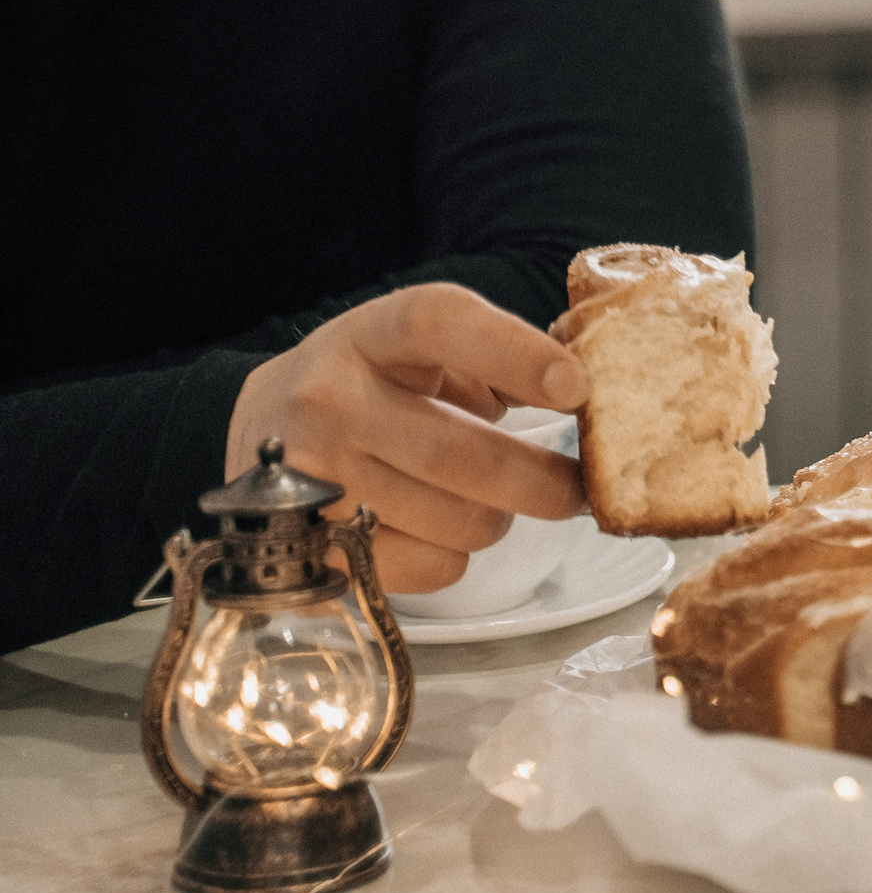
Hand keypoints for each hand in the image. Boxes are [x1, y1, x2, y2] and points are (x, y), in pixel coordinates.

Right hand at [226, 283, 589, 592]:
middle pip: (460, 454)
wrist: (263, 428)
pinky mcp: (312, 546)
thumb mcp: (422, 347)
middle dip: (543, 481)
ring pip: (457, 522)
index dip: (514, 353)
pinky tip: (437, 528)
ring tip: (489, 501)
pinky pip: (430, 567)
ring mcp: (313, 478)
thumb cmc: (372, 382)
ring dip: (497, 519)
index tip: (576, 387)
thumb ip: (499, 356)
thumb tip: (586, 393)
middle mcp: (329, 400)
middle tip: (579, 488)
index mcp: (371, 335)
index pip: (438, 325)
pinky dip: (455, 555)